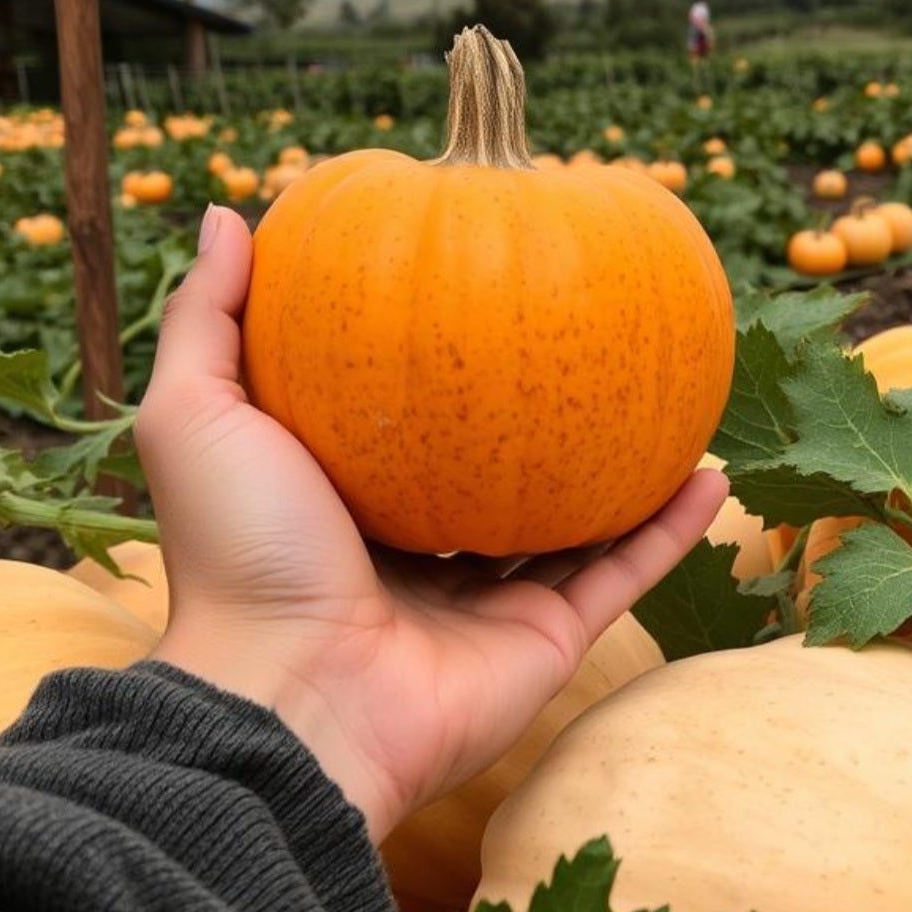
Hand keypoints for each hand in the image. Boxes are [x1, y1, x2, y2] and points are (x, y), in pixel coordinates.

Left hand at [136, 205, 726, 843]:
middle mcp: (424, 550)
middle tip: (591, 335)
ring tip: (674, 397)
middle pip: (500, 467)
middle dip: (544, 413)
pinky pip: (624, 573)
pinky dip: (673, 529)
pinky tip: (714, 471)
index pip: (410, 419)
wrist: (294, 700)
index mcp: (350, 500)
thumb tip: (232, 211)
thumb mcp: (197, 417)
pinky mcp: (545, 638)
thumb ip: (210, 316)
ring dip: (626, 468)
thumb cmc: (240, 557)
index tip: (484, 285)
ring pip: (577, 522)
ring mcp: (490, 598)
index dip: (443, 358)